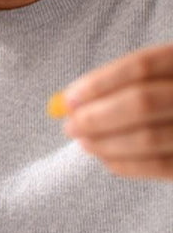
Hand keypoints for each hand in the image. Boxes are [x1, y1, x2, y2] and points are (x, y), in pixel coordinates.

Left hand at [55, 44, 172, 178]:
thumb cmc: (170, 97)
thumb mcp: (159, 79)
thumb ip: (121, 85)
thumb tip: (70, 102)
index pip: (141, 66)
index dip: (99, 83)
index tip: (69, 99)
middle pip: (142, 102)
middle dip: (96, 116)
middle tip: (70, 126)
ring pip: (148, 137)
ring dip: (104, 143)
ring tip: (84, 142)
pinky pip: (159, 166)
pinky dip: (125, 164)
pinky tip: (106, 159)